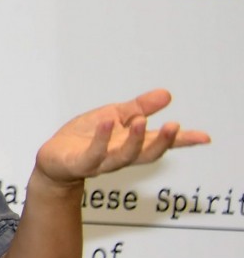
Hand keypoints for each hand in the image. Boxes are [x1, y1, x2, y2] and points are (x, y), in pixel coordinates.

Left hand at [35, 89, 209, 187]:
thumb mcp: (114, 116)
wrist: (54, 159)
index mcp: (130, 145)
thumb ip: (139, 107)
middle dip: (161, 142)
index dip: (182, 141)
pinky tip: (106, 123)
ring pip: (122, 156)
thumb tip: (167, 95)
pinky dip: (101, 139)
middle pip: (146, 154)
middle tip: (174, 127)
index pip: (160, 143)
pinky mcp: (80, 163)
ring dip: (133, 140)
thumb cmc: (84, 138)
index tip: (204, 137)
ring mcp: (101, 162)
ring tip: (140, 121)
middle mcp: (120, 156)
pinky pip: (93, 153)